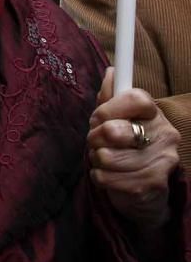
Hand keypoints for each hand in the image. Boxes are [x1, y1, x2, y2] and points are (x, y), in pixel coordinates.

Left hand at [87, 68, 179, 230]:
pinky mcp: (152, 185)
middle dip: (95, 138)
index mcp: (155, 114)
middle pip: (114, 130)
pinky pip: (106, 177)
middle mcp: (165, 135)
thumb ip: (111, 96)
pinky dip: (99, 177)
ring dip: (97, 159)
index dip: (108, 108)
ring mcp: (162, 161)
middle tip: (99, 142)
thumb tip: (112, 71)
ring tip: (105, 160)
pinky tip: (110, 176)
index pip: (135, 98)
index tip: (99, 117)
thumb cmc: (124, 147)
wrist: (143, 190)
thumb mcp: (115, 118)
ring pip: (107, 157)